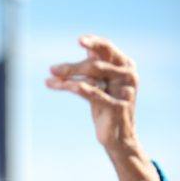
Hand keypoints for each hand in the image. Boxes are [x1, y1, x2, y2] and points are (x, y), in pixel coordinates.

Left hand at [47, 35, 160, 180]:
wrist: (118, 139)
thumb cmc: (106, 109)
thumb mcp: (99, 87)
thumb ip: (91, 71)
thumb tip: (71, 59)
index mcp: (125, 66)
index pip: (108, 48)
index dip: (93, 43)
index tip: (78, 41)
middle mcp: (128, 75)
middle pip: (96, 63)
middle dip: (72, 66)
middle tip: (52, 68)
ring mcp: (124, 90)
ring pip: (93, 76)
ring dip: (69, 76)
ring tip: (51, 78)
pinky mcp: (118, 106)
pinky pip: (94, 93)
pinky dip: (77, 88)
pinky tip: (64, 86)